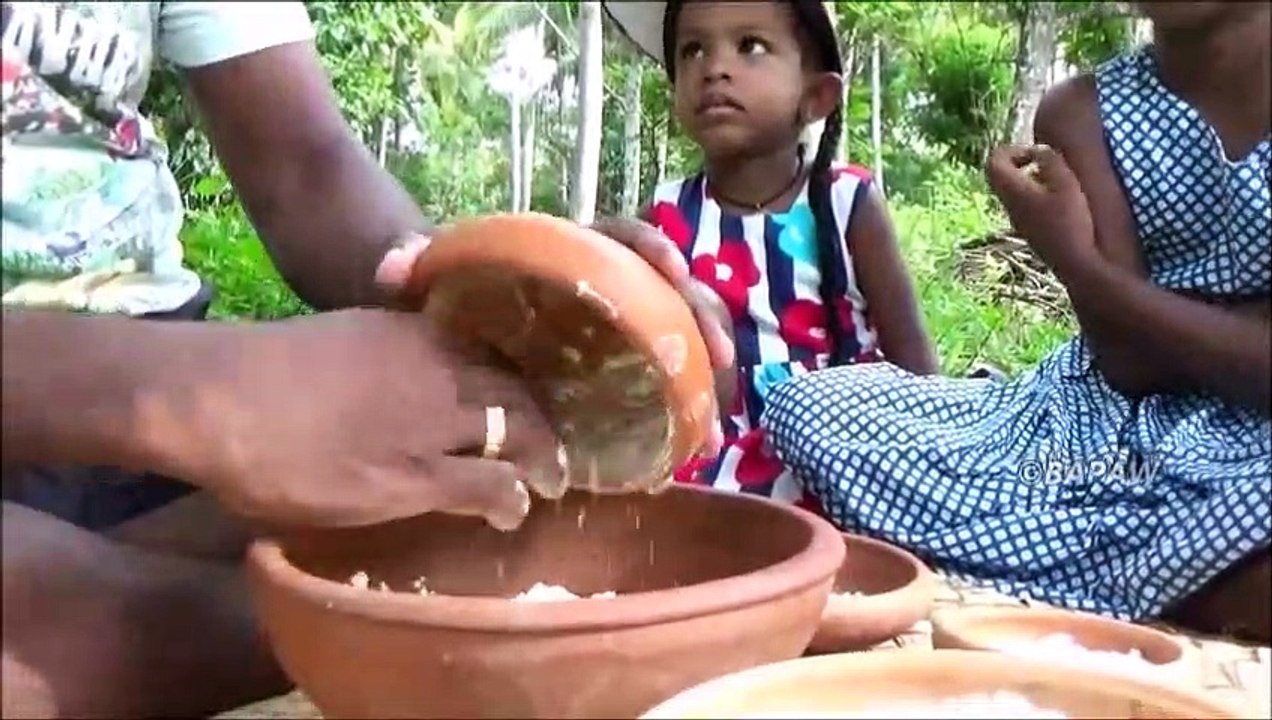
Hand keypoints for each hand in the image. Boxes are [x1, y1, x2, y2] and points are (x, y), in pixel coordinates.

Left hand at [194, 309, 561, 529]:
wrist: (205, 393)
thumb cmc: (295, 460)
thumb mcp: (383, 493)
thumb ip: (461, 489)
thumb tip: (526, 496)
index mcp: (453, 404)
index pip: (525, 428)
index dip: (545, 459)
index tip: (554, 488)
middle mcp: (441, 357)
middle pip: (509, 385)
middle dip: (532, 419)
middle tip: (539, 453)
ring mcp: (402, 333)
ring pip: (477, 358)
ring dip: (501, 388)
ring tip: (504, 420)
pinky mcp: (367, 322)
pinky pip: (439, 340)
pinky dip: (462, 365)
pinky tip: (446, 384)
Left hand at [374, 219, 735, 457]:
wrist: (436, 316)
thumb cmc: (436, 287)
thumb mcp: (421, 273)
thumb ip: (408, 264)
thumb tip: (391, 267)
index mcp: (563, 253)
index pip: (618, 237)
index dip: (652, 248)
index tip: (674, 270)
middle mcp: (599, 285)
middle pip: (667, 291)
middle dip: (702, 322)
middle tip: (722, 364)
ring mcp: (610, 328)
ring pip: (675, 339)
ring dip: (704, 376)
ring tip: (714, 428)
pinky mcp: (609, 367)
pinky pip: (657, 381)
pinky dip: (679, 409)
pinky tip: (691, 447)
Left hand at [985, 144, 1099, 276]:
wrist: (1077, 263)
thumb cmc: (1071, 221)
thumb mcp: (1065, 183)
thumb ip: (1050, 161)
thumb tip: (1039, 149)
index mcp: (1013, 191)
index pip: (994, 161)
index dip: (1012, 150)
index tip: (1036, 153)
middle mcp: (1009, 206)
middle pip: (1001, 176)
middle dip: (1022, 162)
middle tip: (1047, 163)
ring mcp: (1018, 221)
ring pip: (1014, 191)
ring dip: (1032, 179)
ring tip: (1059, 181)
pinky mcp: (1030, 231)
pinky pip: (1025, 205)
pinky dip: (1038, 195)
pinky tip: (1063, 201)